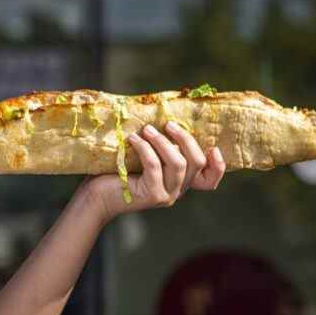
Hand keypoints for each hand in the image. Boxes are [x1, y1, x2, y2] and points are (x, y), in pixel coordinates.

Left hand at [78, 121, 225, 223]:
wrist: (96, 196)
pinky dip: (145, 148)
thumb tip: (167, 117)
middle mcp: (178, 191)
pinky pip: (155, 166)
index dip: (218, 166)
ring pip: (178, 163)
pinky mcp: (153, 195)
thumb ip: (159, 148)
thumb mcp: (143, 157)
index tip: (213, 147)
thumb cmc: (117, 172)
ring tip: (147, 129)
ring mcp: (167, 195)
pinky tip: (133, 139)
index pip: (209, 181)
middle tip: (168, 124)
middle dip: (185, 139)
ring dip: (163, 141)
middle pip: (196, 162)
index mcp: (179, 182)